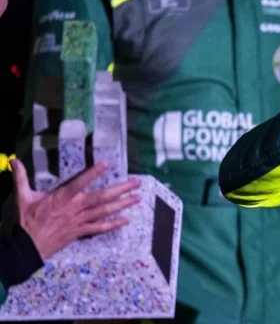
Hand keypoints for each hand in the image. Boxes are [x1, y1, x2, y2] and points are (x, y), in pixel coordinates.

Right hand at [11, 159, 140, 259]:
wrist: (27, 247)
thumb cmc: (27, 220)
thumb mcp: (23, 197)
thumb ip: (21, 177)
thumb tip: (13, 160)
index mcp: (62, 198)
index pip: (80, 182)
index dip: (93, 174)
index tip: (106, 164)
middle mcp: (75, 208)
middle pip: (101, 197)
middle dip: (121, 189)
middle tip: (136, 182)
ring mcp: (80, 221)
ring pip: (104, 211)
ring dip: (122, 204)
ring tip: (137, 197)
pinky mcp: (80, 232)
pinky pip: (100, 228)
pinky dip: (113, 224)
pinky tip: (126, 220)